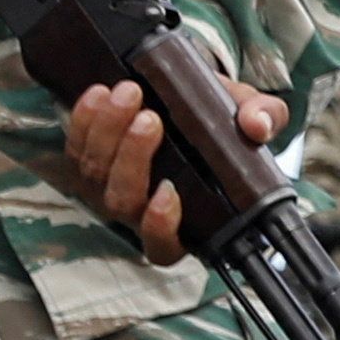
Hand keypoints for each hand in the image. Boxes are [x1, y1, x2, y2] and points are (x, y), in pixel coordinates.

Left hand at [52, 77, 285, 264]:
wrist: (189, 96)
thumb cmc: (223, 121)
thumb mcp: (250, 114)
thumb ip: (265, 118)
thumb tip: (257, 125)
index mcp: (186, 221)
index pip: (164, 246)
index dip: (160, 227)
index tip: (168, 192)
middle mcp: (140, 213)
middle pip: (123, 201)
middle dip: (132, 158)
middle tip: (150, 118)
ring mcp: (109, 189)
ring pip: (94, 174)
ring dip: (106, 132)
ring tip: (128, 93)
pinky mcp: (86, 161)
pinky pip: (74, 148)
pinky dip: (83, 120)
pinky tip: (99, 94)